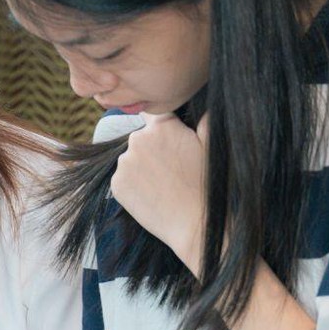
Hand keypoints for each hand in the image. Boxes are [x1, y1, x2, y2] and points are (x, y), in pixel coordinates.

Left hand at [110, 112, 210, 275]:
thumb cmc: (208, 184)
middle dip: (154, 149)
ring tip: (165, 185)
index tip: (170, 137)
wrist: (195, 224)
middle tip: (173, 170)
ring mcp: (124, 163)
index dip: (164, 126)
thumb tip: (206, 105)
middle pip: (142, 139)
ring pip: (132, 159)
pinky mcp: (116, 185)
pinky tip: (153, 195)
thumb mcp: (212, 144)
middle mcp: (138, 140)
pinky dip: (134, 185)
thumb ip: (206, 118)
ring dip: (143, 167)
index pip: (155, 113)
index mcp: (161, 126)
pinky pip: (123, 179)